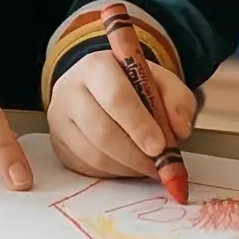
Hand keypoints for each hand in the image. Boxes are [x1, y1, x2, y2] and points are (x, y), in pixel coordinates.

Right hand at [47, 40, 194, 179]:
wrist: (99, 88)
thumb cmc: (132, 85)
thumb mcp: (161, 81)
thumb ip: (177, 100)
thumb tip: (180, 129)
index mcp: (97, 66)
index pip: (116, 97)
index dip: (139, 125)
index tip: (160, 146)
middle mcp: (70, 89)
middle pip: (101, 130)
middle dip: (135, 154)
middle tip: (159, 166)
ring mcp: (59, 119)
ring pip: (94, 154)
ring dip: (127, 167)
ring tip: (149, 166)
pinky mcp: (58, 144)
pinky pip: (87, 167)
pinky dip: (114, 173)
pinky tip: (129, 166)